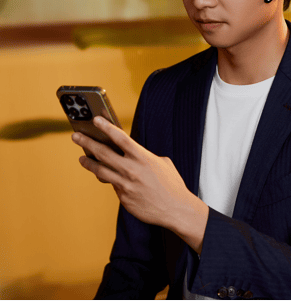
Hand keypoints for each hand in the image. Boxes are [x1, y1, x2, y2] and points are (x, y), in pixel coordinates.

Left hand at [71, 117, 207, 250]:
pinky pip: (113, 185)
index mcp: (143, 157)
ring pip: (100, 171)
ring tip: (82, 158)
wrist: (175, 209)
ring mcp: (126, 185)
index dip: (106, 127)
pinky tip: (105, 176)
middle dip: (87, 142)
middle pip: (103, 153)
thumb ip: (145, 157)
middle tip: (75, 136)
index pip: (120, 138)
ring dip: (89, 163)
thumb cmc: (171, 184)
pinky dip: (108, 179)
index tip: (95, 119)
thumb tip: (132, 155)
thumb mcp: (162, 163)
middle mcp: (131, 170)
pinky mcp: (124, 198)